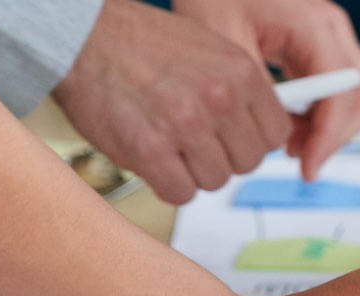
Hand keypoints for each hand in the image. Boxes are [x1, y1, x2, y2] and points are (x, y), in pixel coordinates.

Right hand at [52, 0, 291, 204]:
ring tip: (169, 147)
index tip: (235, 140)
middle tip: (195, 145)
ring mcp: (186, 126)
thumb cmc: (137, 42)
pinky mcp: (150, 151)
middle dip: (222, 158)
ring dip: (192, 172)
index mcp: (240, 72)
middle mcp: (219, 98)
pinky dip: (168, 185)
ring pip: (214, 181)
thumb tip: (255, 129)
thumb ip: (236, 89)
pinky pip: (180, 193)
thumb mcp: (207, 51)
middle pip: (247, 162)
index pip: (275, 134)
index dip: (252, 142)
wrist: (83, 38)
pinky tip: (154, 161)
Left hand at [174, 0, 359, 180]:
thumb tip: (274, 136)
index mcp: (314, 24)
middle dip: (337, 137)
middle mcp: (332, 29)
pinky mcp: (320, 47)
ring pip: (355, 97)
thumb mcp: (227, 47)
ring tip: (291, 146)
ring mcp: (330, 38)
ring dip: (330, 129)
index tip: (308, 166)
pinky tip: (289, 127)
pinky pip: (337, 90)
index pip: (343, 92)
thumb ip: (257, 92)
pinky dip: (320, 116)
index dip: (330, 136)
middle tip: (304, 163)